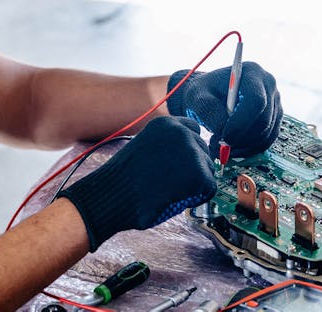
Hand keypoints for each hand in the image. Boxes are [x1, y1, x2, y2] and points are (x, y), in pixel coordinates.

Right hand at [57, 117, 215, 251]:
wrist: (112, 195)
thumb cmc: (122, 178)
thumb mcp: (143, 148)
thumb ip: (165, 145)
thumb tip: (188, 153)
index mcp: (165, 123)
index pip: (193, 130)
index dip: (189, 149)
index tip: (182, 163)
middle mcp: (181, 132)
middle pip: (203, 150)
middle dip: (193, 168)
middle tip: (171, 182)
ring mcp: (191, 152)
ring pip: (208, 170)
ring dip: (194, 183)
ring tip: (170, 189)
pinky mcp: (198, 174)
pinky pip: (209, 188)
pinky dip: (197, 198)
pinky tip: (176, 198)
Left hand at [166, 62, 281, 157]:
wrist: (209, 96)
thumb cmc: (202, 92)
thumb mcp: (198, 97)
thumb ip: (209, 111)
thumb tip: (224, 129)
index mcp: (253, 73)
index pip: (256, 101)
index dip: (241, 123)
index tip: (223, 137)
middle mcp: (269, 86)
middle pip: (264, 120)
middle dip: (241, 138)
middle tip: (219, 146)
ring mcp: (275, 103)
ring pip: (266, 133)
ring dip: (243, 146)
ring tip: (220, 147)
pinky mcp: (274, 119)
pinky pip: (267, 141)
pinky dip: (249, 149)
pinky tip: (231, 148)